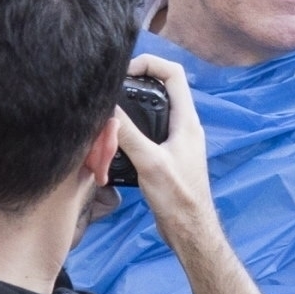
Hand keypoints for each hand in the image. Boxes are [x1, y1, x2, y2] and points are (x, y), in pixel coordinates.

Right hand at [113, 58, 219, 244]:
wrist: (188, 230)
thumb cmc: (177, 197)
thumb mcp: (149, 162)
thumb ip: (128, 133)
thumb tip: (106, 107)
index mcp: (187, 121)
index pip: (173, 73)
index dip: (149, 63)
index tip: (123, 72)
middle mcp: (184, 126)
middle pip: (161, 89)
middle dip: (135, 83)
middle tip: (109, 90)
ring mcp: (176, 141)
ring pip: (152, 111)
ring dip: (131, 108)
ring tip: (107, 111)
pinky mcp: (166, 156)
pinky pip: (147, 132)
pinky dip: (130, 130)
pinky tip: (113, 139)